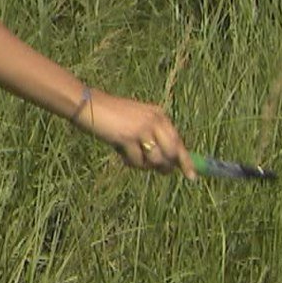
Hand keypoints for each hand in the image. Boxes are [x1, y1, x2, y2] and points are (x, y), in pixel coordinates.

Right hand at [72, 90, 195, 178]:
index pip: (179, 141)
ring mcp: (142, 128)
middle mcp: (154, 120)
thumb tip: (167, 163)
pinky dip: (130, 162)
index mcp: (159, 115)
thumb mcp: (136, 122)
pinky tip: (121, 154)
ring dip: (144, 165)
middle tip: (157, 170)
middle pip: (172, 153)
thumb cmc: (111, 116)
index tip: (192, 177)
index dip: (186, 161)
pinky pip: (137, 161)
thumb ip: (153, 137)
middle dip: (165, 166)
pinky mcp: (128, 137)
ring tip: (131, 157)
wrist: (89, 106)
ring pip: (155, 160)